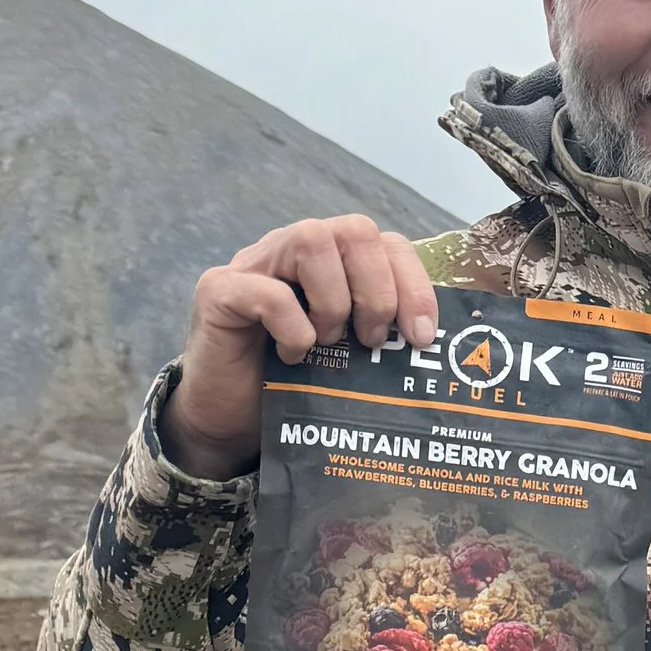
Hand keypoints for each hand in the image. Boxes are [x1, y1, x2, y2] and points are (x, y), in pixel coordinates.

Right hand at [160, 214, 440, 476]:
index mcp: (334, 263)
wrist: (231, 420)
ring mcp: (254, 265)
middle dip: (378, 290)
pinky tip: (292, 355)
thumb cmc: (295, 387)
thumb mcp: (352, 359)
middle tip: (374, 340)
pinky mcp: (218, 291)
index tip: (423, 337)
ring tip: (329, 343)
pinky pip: (265, 291)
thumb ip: (383, 336)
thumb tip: (432, 343)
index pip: (386, 243)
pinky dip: (293, 327)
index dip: (414, 284)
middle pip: (355, 230)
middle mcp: (293, 252)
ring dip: (334, 300)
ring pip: (311, 239)